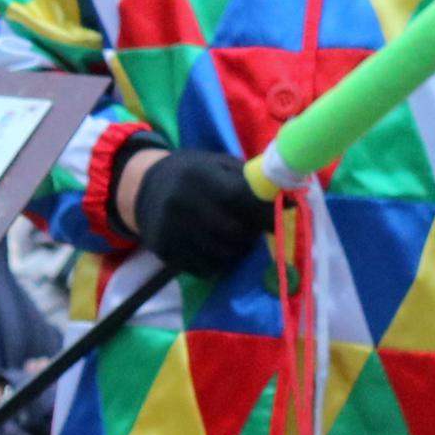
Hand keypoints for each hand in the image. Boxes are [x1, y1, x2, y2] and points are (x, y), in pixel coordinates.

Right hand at [118, 146, 277, 278]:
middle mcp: (182, 203)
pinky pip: (204, 269)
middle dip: (250, 235)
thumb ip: (250, 181)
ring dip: (237, 252)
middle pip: (234, 232)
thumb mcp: (218, 165)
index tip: (278, 221)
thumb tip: (290, 202)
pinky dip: (217, 264)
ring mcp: (171, 230)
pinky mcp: (165, 251)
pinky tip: (214, 249)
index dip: (264, 213)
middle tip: (251, 230)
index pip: (240, 198)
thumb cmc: (192, 174)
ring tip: (234, 240)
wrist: (143, 188)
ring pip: (222, 255)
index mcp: (199, 177)